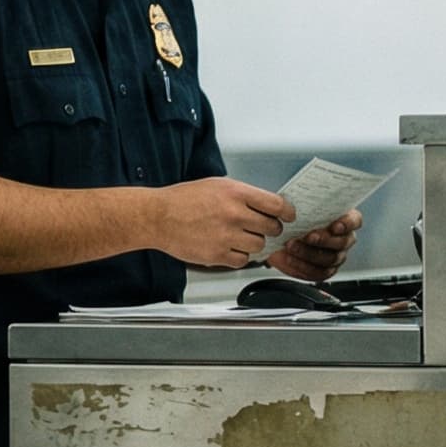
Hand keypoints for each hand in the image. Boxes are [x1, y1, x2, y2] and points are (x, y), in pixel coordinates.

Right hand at [149, 178, 292, 269]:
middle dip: (270, 228)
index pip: (277, 205)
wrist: (156, 217)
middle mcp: (234, 214)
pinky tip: (229, 247)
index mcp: (236, 193)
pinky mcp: (216, 255)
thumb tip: (268, 205)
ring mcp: (226, 236)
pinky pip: (242, 260)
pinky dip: (239, 256)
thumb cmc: (183, 200)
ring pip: (259, 245)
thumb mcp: (218, 185)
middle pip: (272, 227)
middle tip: (263, 227)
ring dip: (254, 242)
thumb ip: (244, 195)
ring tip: (241, 236)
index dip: (287, 212)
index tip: (289, 216)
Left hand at [270, 210, 362, 281]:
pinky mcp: (326, 270)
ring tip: (291, 246)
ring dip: (309, 253)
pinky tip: (290, 259)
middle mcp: (345, 239)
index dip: (347, 224)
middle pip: (342, 243)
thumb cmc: (297, 218)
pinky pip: (319, 272)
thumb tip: (299, 202)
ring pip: (330, 259)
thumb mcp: (302, 208)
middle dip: (323, 240)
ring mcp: (337, 256)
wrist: (284, 236)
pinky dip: (303, 267)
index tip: (335, 226)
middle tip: (306, 237)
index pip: (355, 221)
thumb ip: (307, 206)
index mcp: (345, 220)